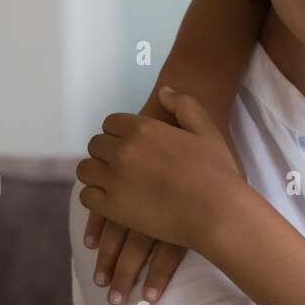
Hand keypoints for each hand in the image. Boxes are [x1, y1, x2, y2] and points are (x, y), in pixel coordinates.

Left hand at [77, 88, 243, 298]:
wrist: (217, 213)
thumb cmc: (216, 172)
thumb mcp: (207, 129)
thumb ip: (184, 104)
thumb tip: (163, 91)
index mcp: (143, 128)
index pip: (111, 123)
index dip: (118, 132)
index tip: (128, 144)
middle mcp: (123, 150)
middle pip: (96, 145)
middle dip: (107, 152)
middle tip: (122, 165)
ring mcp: (114, 180)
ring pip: (86, 169)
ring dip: (97, 173)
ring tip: (112, 182)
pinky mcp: (111, 207)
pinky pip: (87, 196)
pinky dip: (94, 196)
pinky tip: (109, 200)